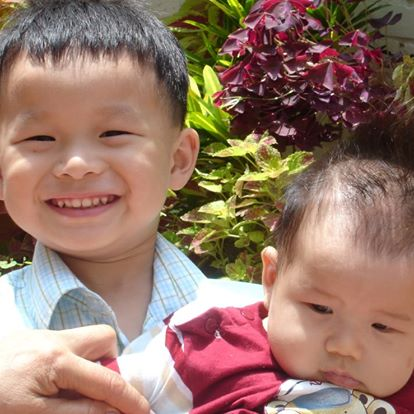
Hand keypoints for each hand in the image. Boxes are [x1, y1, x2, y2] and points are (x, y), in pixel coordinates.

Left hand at [0, 325, 148, 413]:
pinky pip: (68, 344)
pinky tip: (53, 382)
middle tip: (94, 390)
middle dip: (109, 363)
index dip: (129, 399)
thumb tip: (114, 411)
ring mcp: (44, 335)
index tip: (145, 412)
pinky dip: (72, 362)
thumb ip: (78, 412)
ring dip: (90, 361)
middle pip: (102, 338)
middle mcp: (54, 340)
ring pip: (86, 338)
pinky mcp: (34, 338)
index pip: (106, 381)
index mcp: (55, 361)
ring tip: (73, 388)